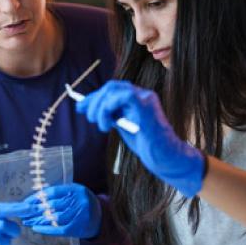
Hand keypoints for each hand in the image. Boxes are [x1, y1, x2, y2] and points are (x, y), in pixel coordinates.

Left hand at [21, 183, 102, 238]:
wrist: (101, 217)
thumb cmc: (82, 203)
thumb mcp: (74, 193)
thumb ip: (59, 194)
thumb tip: (36, 199)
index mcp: (76, 190)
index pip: (52, 192)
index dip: (37, 197)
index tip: (26, 202)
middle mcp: (78, 201)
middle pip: (52, 205)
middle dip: (35, 210)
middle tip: (23, 213)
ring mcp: (79, 215)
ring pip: (54, 217)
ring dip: (38, 220)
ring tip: (28, 221)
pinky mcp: (77, 228)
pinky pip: (59, 229)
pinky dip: (46, 229)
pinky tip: (36, 228)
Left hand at [76, 80, 205, 197]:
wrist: (164, 157)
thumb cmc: (146, 144)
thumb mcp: (123, 125)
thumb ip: (110, 114)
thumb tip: (88, 108)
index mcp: (137, 97)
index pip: (112, 90)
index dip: (94, 97)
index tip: (80, 107)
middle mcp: (142, 94)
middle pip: (111, 87)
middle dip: (94, 100)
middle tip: (88, 116)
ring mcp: (146, 98)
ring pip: (113, 91)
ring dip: (100, 107)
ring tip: (102, 126)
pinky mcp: (146, 105)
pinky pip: (123, 97)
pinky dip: (109, 108)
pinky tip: (108, 124)